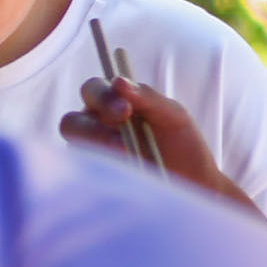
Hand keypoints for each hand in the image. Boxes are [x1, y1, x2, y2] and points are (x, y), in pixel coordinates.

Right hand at [57, 79, 244, 207]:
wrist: (194, 184)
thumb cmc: (182, 145)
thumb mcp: (172, 115)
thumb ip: (146, 97)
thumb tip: (117, 81)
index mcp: (110, 104)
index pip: (92, 90)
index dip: (102, 97)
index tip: (125, 109)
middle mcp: (94, 128)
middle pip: (71, 122)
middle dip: (95, 128)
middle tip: (122, 140)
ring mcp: (92, 158)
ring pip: (75, 150)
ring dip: (100, 153)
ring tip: (129, 159)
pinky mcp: (95, 181)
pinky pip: (86, 176)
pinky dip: (105, 173)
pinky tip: (126, 176)